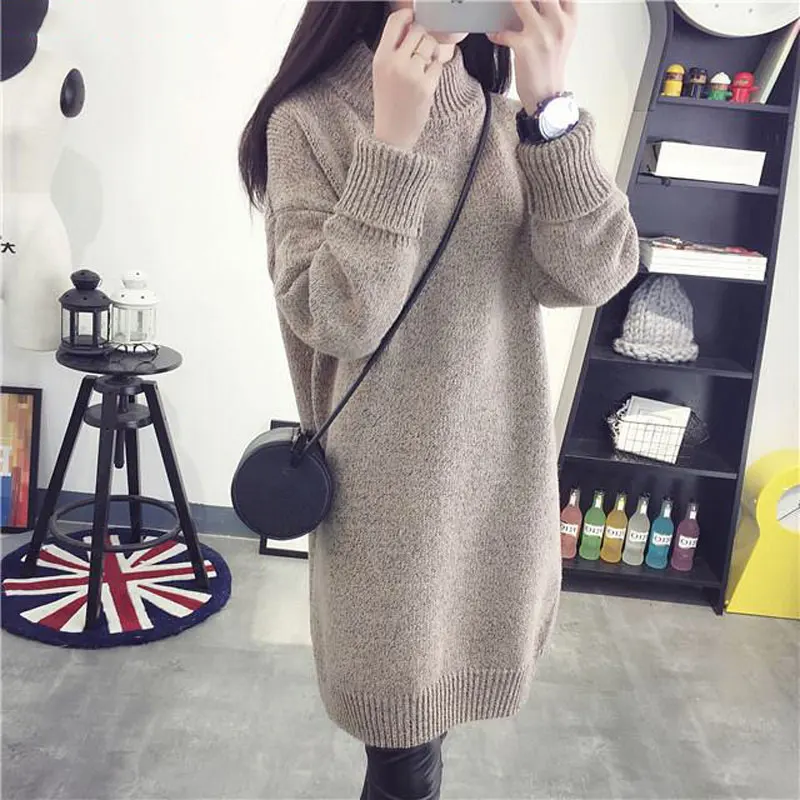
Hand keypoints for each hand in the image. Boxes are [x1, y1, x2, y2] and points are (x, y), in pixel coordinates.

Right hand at [373, 9, 444, 149]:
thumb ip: (393, 49)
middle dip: (423, 38)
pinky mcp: (426, 86)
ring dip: (431, 52)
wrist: (392, 134)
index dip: (407, 16)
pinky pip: (438, 65)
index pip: (395, 22)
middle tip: (420, 52)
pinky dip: (435, 71)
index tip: (413, 17)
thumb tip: (411, 25)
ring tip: (424, 66)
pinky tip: (426, 81)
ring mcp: (411, 74)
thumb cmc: (389, 102)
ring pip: (430, 45)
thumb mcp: (382, 73)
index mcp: (381, 58)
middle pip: (417, 31)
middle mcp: (395, 63)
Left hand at [489, 0, 576, 113]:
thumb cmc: (550, 68)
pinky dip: (496, 33)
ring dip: (509, 3)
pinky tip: (493, 34)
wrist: (547, 97)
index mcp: (570, 20)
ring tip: (501, 6)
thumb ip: (553, 15)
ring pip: (521, 2)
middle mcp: (559, 24)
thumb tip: (534, 2)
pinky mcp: (525, 47)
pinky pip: (504, 31)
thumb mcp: (561, 37)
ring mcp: (542, 34)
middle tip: (516, 1)